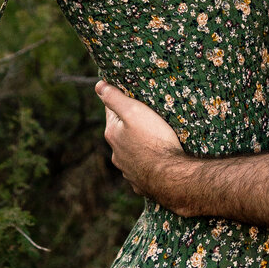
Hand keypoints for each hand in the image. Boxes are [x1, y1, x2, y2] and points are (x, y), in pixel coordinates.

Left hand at [96, 81, 190, 207]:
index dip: (121, 102)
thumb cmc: (154, 140)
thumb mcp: (134, 111)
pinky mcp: (140, 182)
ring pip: (130, 152)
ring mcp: (127, 170)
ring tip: (154, 139)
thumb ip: (115, 98)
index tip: (131, 96)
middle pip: (121, 132)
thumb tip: (98, 86)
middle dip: (131, 125)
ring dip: (138, 145)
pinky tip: (156, 160)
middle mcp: (116, 153)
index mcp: (112, 134)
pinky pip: (142, 168)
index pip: (111, 111)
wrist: (170, 176)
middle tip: (148, 117)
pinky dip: (146, 162)